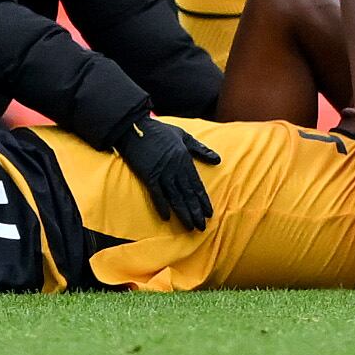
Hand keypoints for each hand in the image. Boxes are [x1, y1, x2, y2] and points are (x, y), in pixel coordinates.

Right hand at [113, 113, 221, 228]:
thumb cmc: (160, 131)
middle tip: (202, 227)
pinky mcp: (148, 175)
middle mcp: (175, 168)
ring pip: (175, 197)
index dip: (203, 200)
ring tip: (190, 227)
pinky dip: (162, 206)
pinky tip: (167, 218)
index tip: (210, 213)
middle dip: (196, 211)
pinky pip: (157, 194)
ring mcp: (162, 172)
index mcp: (185, 159)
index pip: (197, 184)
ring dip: (183, 213)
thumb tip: (218, 159)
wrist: (136, 127)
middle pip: (188, 194)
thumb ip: (200, 149)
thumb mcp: (184, 136)